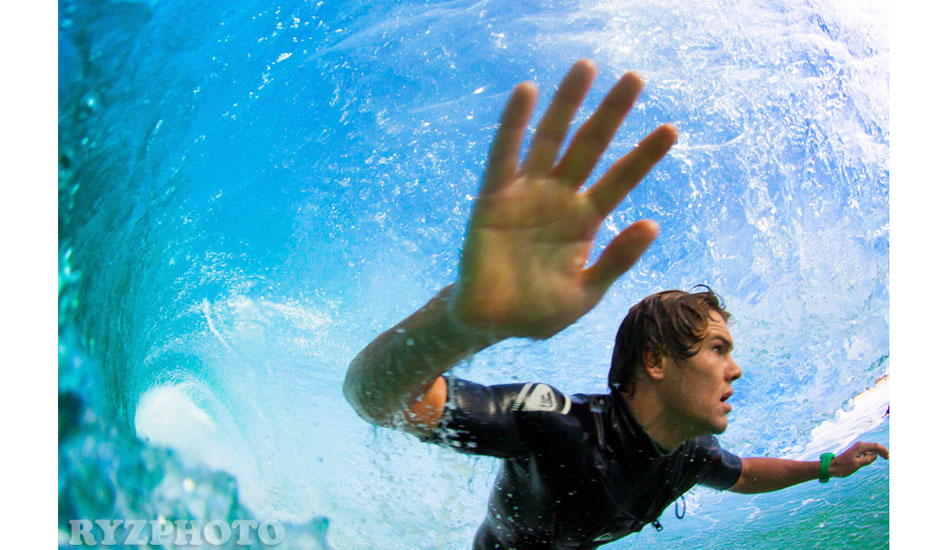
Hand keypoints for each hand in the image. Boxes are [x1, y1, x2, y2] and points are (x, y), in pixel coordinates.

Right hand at [453, 59, 676, 338]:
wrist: (490, 323)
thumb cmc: (537, 311)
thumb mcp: (586, 292)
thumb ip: (616, 260)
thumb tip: (652, 224)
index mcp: (585, 221)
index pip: (621, 180)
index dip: (644, 155)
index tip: (672, 129)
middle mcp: (559, 198)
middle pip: (591, 147)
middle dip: (612, 114)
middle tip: (635, 78)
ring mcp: (527, 193)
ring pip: (551, 139)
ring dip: (568, 104)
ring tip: (586, 67)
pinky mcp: (493, 196)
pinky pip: (504, 155)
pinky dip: (513, 124)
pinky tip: (527, 92)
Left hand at [830, 441, 889, 477]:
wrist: (832, 466)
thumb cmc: (844, 466)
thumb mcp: (858, 464)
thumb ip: (868, 459)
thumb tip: (875, 455)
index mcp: (860, 447)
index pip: (876, 446)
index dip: (884, 450)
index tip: (889, 456)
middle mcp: (859, 445)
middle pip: (874, 446)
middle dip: (882, 451)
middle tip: (888, 458)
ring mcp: (857, 448)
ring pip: (871, 449)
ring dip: (878, 452)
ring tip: (884, 458)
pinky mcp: (855, 451)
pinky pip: (867, 451)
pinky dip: (872, 454)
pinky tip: (874, 458)